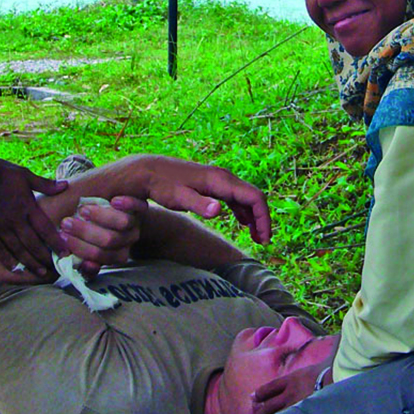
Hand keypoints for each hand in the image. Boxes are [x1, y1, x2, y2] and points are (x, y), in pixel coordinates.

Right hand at [0, 159, 66, 274]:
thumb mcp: (24, 174)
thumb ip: (44, 184)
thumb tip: (65, 186)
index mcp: (26, 205)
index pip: (45, 228)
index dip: (56, 242)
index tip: (65, 253)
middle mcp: (14, 219)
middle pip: (32, 243)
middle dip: (45, 257)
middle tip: (55, 269)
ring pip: (17, 249)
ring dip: (29, 262)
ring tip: (39, 272)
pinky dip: (7, 260)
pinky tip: (15, 268)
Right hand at [60, 196, 141, 274]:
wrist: (110, 207)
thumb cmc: (90, 229)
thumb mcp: (83, 247)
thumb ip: (83, 260)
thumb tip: (87, 265)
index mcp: (116, 254)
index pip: (100, 256)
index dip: (81, 249)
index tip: (62, 238)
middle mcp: (127, 241)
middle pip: (109, 240)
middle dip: (85, 232)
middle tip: (66, 223)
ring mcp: (135, 223)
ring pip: (124, 223)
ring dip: (101, 217)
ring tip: (82, 210)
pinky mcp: (140, 206)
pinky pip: (140, 206)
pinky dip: (128, 204)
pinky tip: (113, 201)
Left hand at [116, 155, 272, 243]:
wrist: (148, 172)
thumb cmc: (163, 186)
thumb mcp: (178, 198)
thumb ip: (199, 204)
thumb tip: (218, 210)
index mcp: (221, 180)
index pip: (255, 197)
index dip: (263, 218)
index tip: (264, 239)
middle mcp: (224, 178)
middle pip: (254, 197)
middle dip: (262, 219)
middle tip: (263, 242)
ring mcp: (219, 181)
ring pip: (246, 198)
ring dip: (255, 217)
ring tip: (257, 238)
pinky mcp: (213, 185)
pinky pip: (236, 198)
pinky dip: (244, 212)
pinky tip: (244, 224)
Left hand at [250, 343, 337, 413]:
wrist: (339, 378)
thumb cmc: (332, 368)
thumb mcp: (320, 361)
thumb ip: (317, 357)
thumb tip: (335, 339)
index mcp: (292, 379)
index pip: (270, 388)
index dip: (260, 394)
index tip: (253, 397)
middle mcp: (290, 392)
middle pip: (268, 405)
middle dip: (258, 413)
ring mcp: (296, 405)